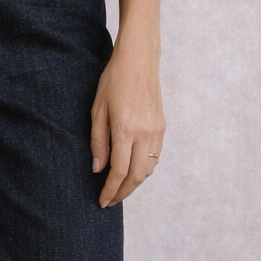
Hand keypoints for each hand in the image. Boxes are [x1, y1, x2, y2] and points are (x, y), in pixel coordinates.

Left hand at [90, 37, 165, 207]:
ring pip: (148, 169)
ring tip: (119, 188)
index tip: (102, 201)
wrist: (139, 59)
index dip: (110, 190)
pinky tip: (132, 170)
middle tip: (110, 201)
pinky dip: (144, 168)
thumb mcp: (97, 110)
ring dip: (135, 183)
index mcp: (126, 130)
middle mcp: (145, 134)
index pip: (119, 172)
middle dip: (123, 193)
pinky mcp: (162, 126)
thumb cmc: (113, 80)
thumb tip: (98, 169)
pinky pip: (155, 156)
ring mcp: (156, 131)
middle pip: (136, 176)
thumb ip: (98, 142)